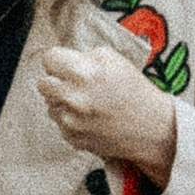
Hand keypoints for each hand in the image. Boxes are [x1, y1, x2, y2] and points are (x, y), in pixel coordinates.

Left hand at [36, 44, 177, 183]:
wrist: (152, 128)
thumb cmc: (135, 92)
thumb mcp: (114, 60)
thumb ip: (85, 56)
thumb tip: (66, 60)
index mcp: (82, 73)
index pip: (49, 59)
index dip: (59, 60)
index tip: (67, 65)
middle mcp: (71, 97)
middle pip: (42, 84)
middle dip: (56, 82)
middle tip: (74, 85)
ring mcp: (70, 120)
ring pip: (50, 105)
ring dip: (63, 103)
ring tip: (88, 104)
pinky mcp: (72, 138)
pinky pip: (60, 124)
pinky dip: (72, 120)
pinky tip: (91, 118)